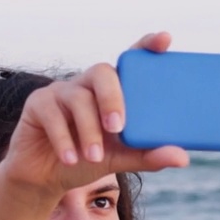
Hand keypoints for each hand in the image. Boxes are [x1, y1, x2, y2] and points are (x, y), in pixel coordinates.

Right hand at [0, 32, 188, 193]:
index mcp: (111, 91)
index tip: (165, 40)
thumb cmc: (86, 160)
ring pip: (78, 98)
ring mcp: (60, 91)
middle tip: (117, 127)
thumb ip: (148, 155)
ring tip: (94, 156)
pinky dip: (63, 139)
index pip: (129, 61)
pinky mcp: (37, 104)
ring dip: (88, 130)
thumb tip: (183, 158)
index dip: (146, 46)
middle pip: (102, 71)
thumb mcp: (120, 160)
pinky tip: (71, 159)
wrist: (46, 179)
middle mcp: (87, 84)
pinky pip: (52, 114)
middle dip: (112, 98)